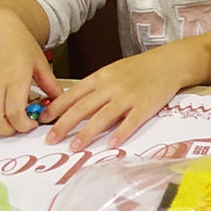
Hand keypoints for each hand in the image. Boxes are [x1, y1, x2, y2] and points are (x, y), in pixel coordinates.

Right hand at [0, 9, 60, 136]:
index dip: (23, 125)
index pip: (15, 112)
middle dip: (8, 131)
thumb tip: (60, 102)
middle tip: (17, 127)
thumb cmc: (20, 44)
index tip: (31, 125)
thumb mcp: (40, 62)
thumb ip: (50, 84)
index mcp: (15, 77)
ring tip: (5, 123)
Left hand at [40, 48, 182, 150]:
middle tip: (51, 139)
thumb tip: (72, 105)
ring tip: (74, 147)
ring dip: (87, 133)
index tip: (43, 120)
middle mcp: (111, 87)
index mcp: (100, 77)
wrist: (167, 63)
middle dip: (64, 124)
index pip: (73, 94)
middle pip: (83, 107)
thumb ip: (94, 88)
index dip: (57, 108)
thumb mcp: (112, 72)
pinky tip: (111, 144)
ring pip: (103, 116)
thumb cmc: (138, 69)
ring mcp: (128, 97)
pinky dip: (120, 133)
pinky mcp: (145, 106)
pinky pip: (131, 122)